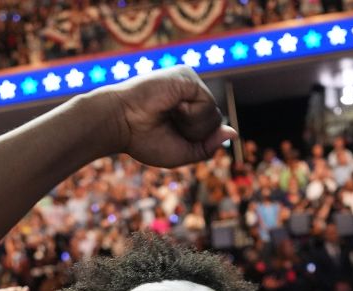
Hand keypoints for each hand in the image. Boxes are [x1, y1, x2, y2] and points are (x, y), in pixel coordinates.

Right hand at [100, 67, 235, 167]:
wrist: (119, 124)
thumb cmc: (143, 139)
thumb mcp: (182, 153)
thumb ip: (207, 146)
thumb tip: (233, 133)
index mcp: (187, 107)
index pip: (211, 128)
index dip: (195, 140)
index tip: (169, 134)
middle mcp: (190, 92)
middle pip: (216, 122)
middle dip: (195, 134)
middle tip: (167, 124)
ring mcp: (189, 82)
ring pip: (214, 115)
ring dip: (193, 126)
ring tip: (168, 115)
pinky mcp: (188, 76)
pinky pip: (207, 104)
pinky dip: (191, 115)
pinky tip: (172, 106)